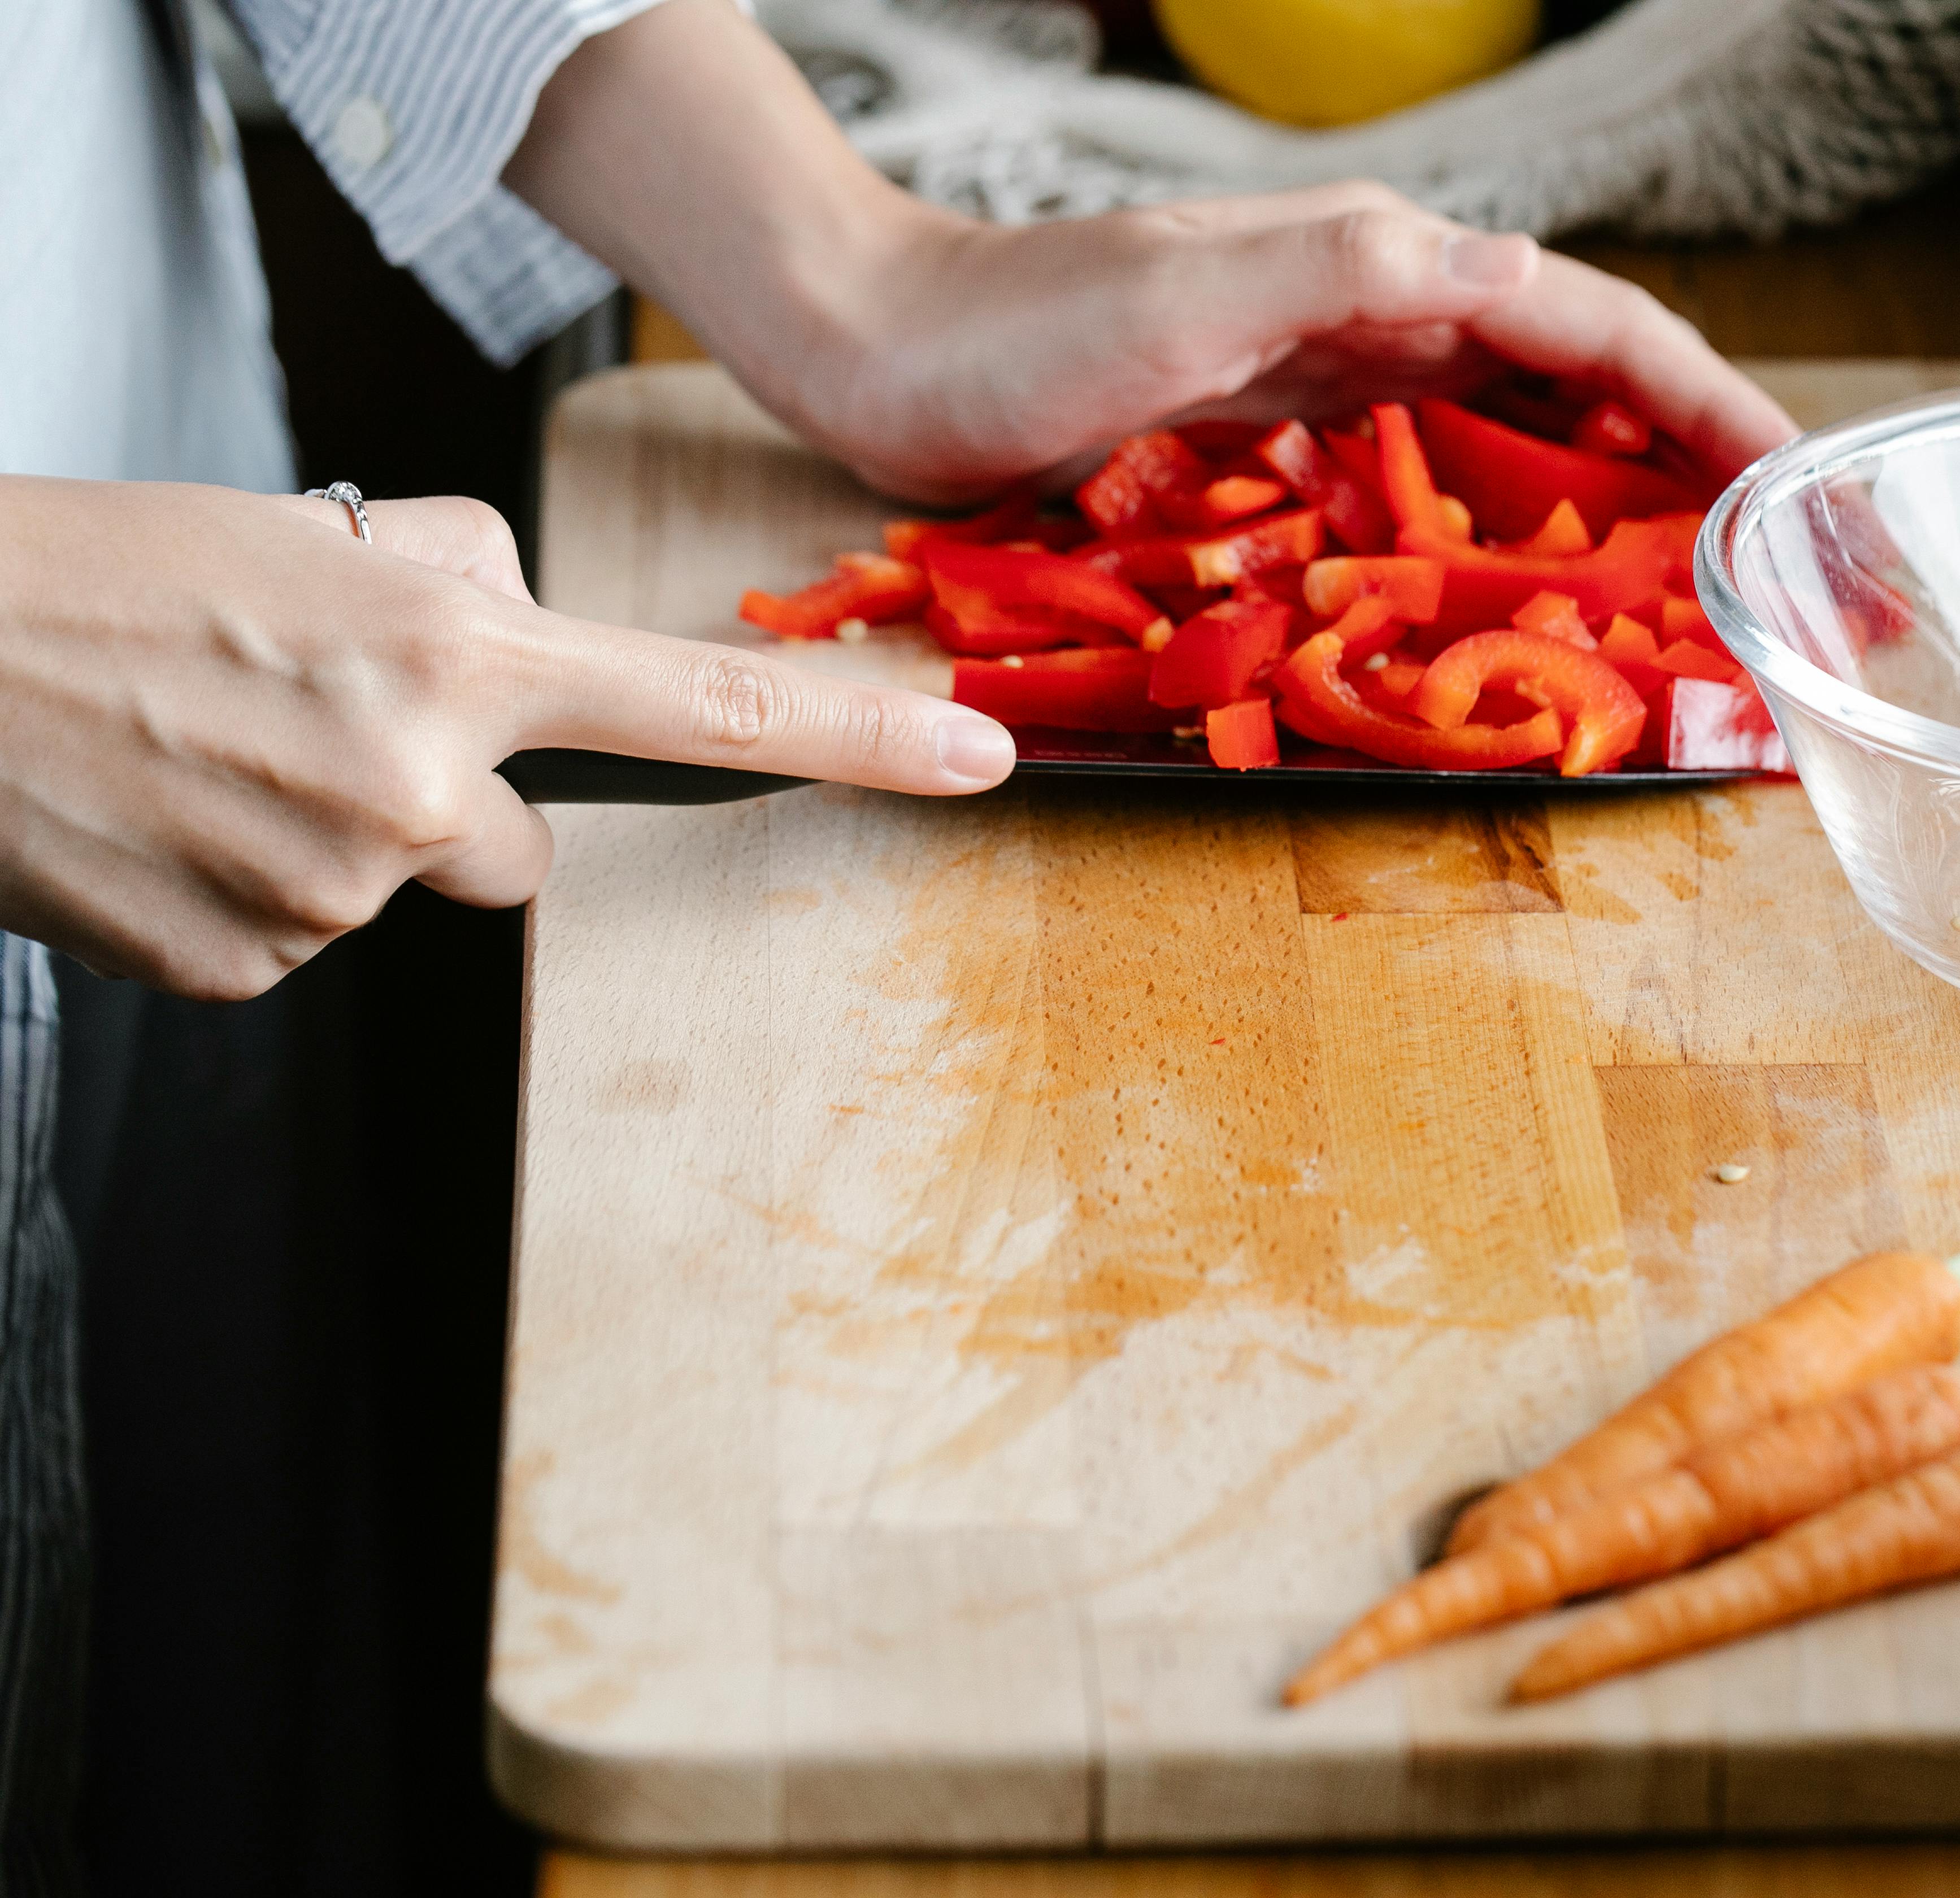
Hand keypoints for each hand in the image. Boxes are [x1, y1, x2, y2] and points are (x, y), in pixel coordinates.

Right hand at [0, 480, 1012, 998]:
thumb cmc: (108, 577)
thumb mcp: (323, 539)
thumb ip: (466, 593)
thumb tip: (522, 641)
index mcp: (456, 652)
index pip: (708, 709)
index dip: (860, 736)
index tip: (978, 754)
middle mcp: (420, 785)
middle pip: (514, 847)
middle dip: (443, 800)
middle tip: (299, 723)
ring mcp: (335, 892)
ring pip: (395, 886)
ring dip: (325, 832)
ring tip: (205, 755)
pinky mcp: (251, 968)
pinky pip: (302, 936)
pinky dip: (248, 886)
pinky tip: (168, 820)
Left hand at [507, 1, 1798, 503]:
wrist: (880, 344)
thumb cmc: (1016, 323)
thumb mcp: (1186, 290)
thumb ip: (1340, 275)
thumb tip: (1492, 278)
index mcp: (1389, 271)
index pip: (1596, 330)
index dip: (1706, 407)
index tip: (1788, 490)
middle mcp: (1382, 321)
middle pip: (1580, 390)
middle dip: (1689, 469)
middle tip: (1769, 577)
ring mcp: (1336, 387)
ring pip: (1518, 446)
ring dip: (1611, 516)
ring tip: (1687, 607)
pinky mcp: (1283, 446)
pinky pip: (1430, 495)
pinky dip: (1502, 544)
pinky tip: (1526, 605)